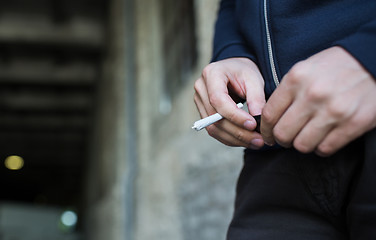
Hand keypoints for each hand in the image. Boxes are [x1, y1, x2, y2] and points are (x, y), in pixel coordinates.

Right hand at [194, 57, 265, 148]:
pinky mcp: (204, 114)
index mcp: (212, 74)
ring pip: (213, 128)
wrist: (234, 70)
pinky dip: (231, 139)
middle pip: (215, 117)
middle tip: (259, 140)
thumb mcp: (254, 79)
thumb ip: (256, 98)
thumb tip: (258, 120)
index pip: (218, 100)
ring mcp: (200, 102)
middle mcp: (201, 88)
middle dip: (238, 132)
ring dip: (235, 139)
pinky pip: (214, 131)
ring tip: (256, 143)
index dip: (234, 115)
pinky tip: (246, 141)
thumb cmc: (244, 72)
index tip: (253, 124)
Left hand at [261, 46, 375, 155]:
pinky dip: (321, 148)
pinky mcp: (353, 123)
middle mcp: (312, 95)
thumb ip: (287, 91)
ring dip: (302, 144)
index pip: (269, 114)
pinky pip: (325, 149)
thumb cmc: (336, 66)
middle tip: (287, 138)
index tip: (268, 134)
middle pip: (283, 133)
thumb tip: (269, 117)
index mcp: (296, 78)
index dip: (265, 130)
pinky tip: (324, 138)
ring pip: (302, 145)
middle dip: (282, 140)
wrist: (373, 60)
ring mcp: (333, 110)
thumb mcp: (306, 69)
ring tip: (308, 137)